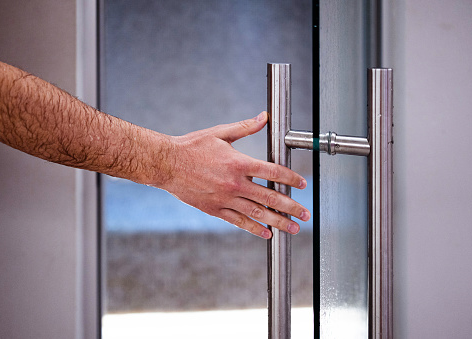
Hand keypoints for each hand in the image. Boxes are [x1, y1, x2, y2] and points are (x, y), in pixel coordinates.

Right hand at [160, 111, 309, 238]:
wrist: (166, 164)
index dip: (290, 178)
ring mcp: (225, 199)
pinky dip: (254, 228)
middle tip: (305, 213)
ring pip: (257, 213)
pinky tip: (267, 234)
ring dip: (278, 221)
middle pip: (270, 197)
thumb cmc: (192, 146)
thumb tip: (264, 117)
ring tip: (293, 228)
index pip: (272, 172)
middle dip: (291, 206)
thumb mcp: (220, 133)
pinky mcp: (215, 209)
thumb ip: (245, 127)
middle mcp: (235, 183)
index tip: (302, 184)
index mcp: (239, 163)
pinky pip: (239, 221)